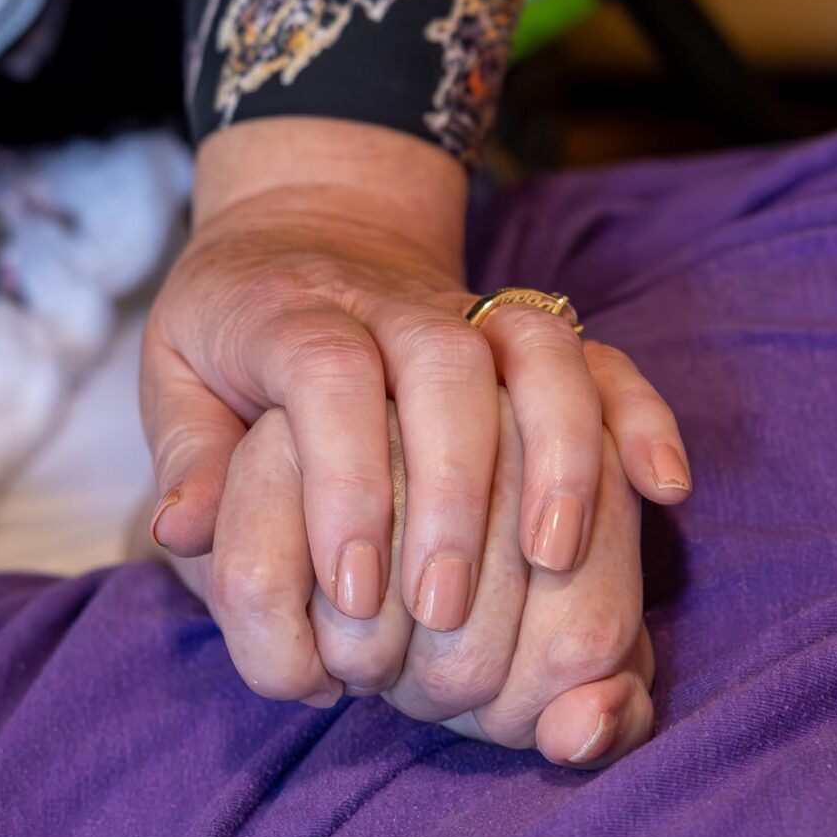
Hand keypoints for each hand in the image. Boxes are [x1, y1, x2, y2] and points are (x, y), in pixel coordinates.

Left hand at [144, 119, 690, 637]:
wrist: (301, 226)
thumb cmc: (227, 331)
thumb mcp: (172, 377)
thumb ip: (186, 454)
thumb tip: (183, 532)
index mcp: (289, 311)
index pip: (328, 376)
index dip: (344, 481)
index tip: (351, 587)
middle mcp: (390, 303)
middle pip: (444, 367)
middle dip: (452, 491)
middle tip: (438, 609)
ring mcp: (471, 309)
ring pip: (536, 351)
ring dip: (559, 454)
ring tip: (554, 560)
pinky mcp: (527, 330)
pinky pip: (601, 356)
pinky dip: (638, 413)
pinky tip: (664, 486)